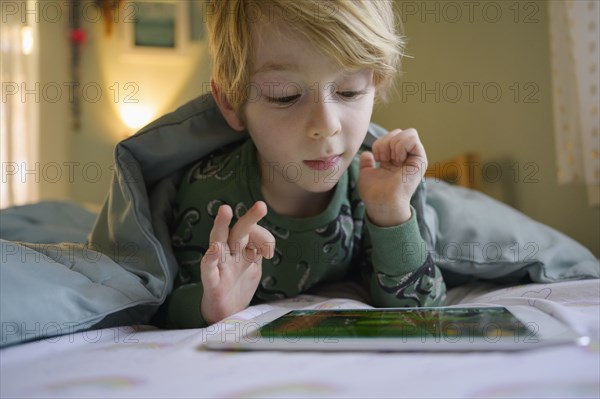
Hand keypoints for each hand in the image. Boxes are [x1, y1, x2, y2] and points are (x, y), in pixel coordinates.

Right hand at [200, 201, 274, 323]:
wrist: (226, 316)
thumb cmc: (238, 286)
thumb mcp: (254, 267)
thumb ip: (258, 250)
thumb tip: (267, 243)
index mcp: (241, 250)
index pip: (252, 234)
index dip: (264, 237)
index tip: (269, 252)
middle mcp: (230, 254)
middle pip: (238, 231)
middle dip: (249, 218)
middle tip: (261, 206)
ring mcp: (219, 266)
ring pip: (218, 241)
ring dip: (222, 225)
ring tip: (225, 210)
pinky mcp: (211, 283)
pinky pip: (208, 268)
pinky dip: (211, 258)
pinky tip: (215, 249)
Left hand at [358, 128, 426, 226]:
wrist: (381, 201)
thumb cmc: (374, 192)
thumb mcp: (366, 173)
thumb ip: (366, 163)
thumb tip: (367, 154)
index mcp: (394, 159)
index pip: (390, 136)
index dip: (380, 143)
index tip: (377, 159)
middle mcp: (406, 157)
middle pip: (398, 132)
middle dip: (386, 142)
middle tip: (383, 159)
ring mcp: (414, 158)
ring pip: (408, 132)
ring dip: (393, 144)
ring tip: (390, 159)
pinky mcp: (420, 160)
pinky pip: (413, 138)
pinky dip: (401, 145)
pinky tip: (397, 159)